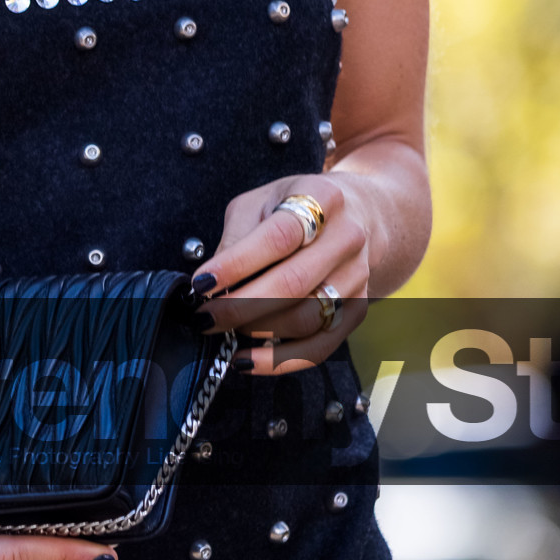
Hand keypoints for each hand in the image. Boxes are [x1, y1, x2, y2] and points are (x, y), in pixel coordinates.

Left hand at [193, 175, 369, 375]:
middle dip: (241, 306)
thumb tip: (211, 285)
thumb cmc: (293, 209)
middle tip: (206, 317)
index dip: (237, 264)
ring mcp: (357, 276)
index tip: (201, 284)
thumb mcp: (260, 203)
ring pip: (305, 319)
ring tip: (224, 329)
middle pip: (294, 283)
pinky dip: (279, 361)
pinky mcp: (357, 309)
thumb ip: (236, 237)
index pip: (278, 237)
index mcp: (322, 198)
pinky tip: (245, 360)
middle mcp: (348, 238)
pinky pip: (319, 347)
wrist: (356, 216)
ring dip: (257, 331)